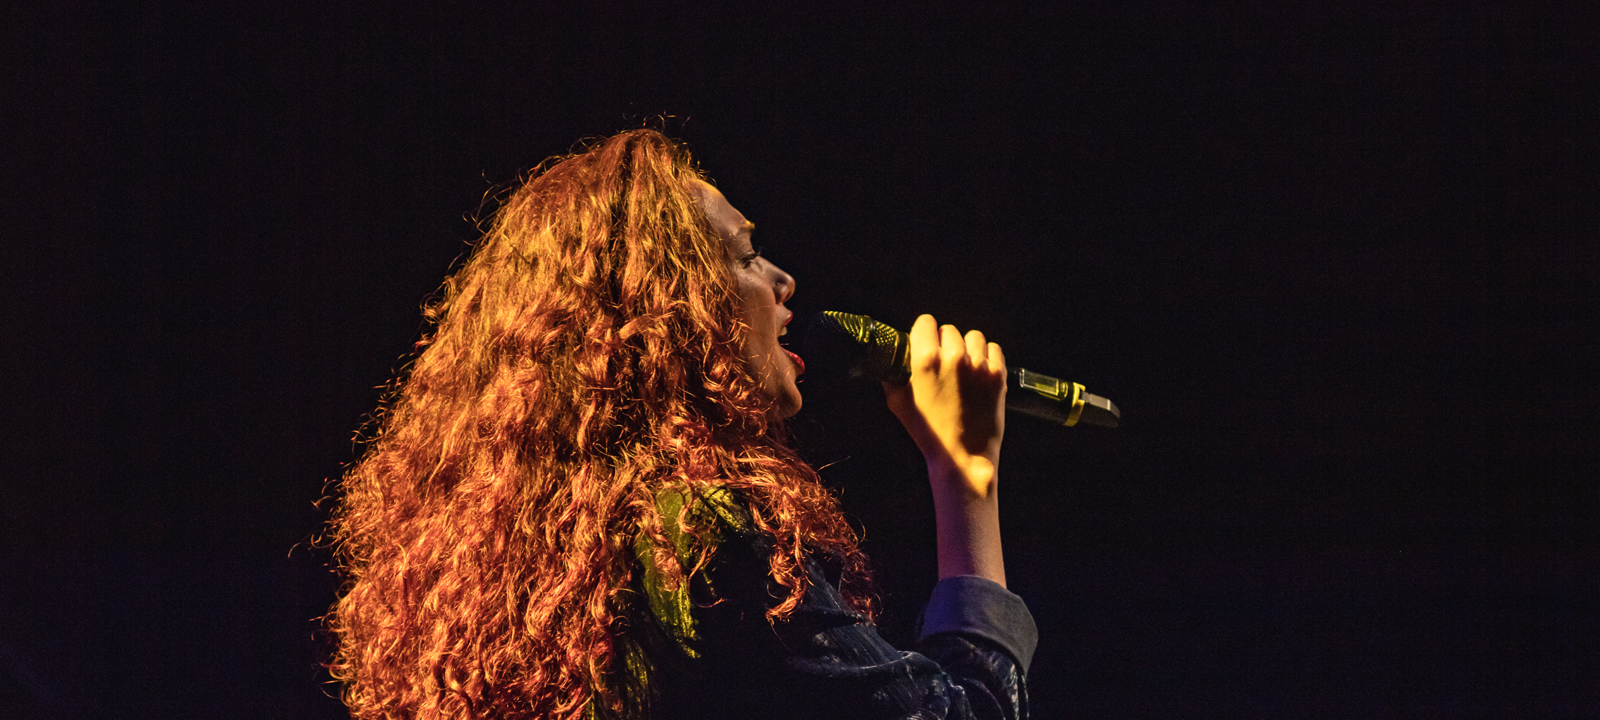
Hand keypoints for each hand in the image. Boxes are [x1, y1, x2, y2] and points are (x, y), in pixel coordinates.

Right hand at [883, 314, 1007, 497]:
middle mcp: (954, 357)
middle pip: (949, 330)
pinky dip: (986, 357)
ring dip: (967, 348)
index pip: (925, 322)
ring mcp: (979, 365)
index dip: (923, 332)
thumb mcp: (897, 404)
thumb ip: (892, 377)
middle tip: (943, 364)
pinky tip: (979, 372)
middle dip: (944, 344)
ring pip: (973, 336)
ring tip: (963, 367)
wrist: (962, 457)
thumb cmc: (929, 434)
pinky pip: (993, 349)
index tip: (925, 342)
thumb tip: (891, 362)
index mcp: (926, 361)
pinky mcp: (998, 375)